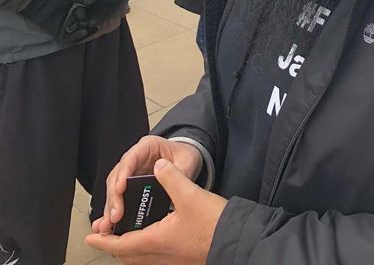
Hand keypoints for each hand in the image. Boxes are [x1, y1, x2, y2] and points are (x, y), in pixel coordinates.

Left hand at [85, 159, 227, 263]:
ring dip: (128, 247)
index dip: (104, 239)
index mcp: (155, 241)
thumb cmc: (212, 221)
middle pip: (127, 255)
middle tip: (105, 233)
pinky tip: (152, 235)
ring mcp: (171, 260)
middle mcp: (159, 256)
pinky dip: (143, 248)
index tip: (89, 235)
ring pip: (140, 257)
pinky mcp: (181, 259)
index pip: (120, 244)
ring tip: (124, 233)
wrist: (236, 240)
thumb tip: (157, 164)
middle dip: (113, 244)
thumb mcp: (190, 194)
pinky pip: (153, 257)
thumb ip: (170, 177)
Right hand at [92, 136, 203, 234]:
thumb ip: (179, 173)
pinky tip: (111, 224)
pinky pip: (120, 196)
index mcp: (147, 146)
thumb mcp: (187, 161)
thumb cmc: (186, 155)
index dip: (122, 174)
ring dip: (111, 207)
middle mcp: (136, 158)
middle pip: (117, 176)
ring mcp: (132, 171)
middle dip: (114, 197)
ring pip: (115, 188)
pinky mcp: (131, 184)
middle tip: (115, 216)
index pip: (130, 159)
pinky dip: (115, 210)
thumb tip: (170, 185)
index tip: (119, 190)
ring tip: (108, 225)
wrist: (187, 157)